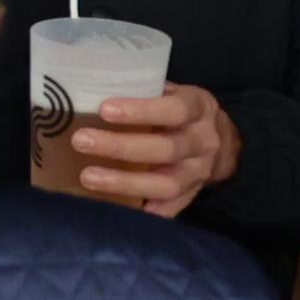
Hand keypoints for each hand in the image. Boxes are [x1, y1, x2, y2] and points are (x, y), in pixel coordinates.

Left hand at [65, 82, 238, 217]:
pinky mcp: (193, 194)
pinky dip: (147, 212)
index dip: (141, 111)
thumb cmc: (176, 108)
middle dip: (120, 147)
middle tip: (80, 141)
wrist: (219, 138)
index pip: (174, 110)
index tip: (104, 109)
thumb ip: (140, 89)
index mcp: (198, 107)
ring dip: (125, 183)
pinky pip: (171, 208)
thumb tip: (84, 87)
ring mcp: (199, 172)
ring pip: (166, 183)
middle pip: (165, 149)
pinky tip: (118, 211)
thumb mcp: (168, 90)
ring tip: (87, 177)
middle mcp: (203, 141)